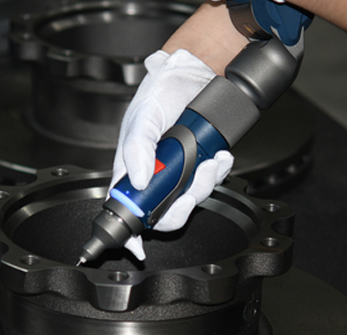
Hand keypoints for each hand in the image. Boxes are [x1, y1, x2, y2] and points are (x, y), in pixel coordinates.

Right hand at [110, 49, 233, 260]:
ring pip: (192, 198)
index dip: (129, 232)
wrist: (193, 75)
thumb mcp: (142, 117)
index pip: (126, 208)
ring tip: (212, 161)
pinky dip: (220, 172)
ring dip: (205, 185)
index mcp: (132, 168)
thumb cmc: (159, 93)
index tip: (136, 247)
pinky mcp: (200, 164)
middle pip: (164, 212)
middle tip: (189, 195)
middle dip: (180, 208)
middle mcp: (155, 175)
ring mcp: (179, 171)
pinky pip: (211, 181)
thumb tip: (139, 181)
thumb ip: (137, 148)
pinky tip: (220, 156)